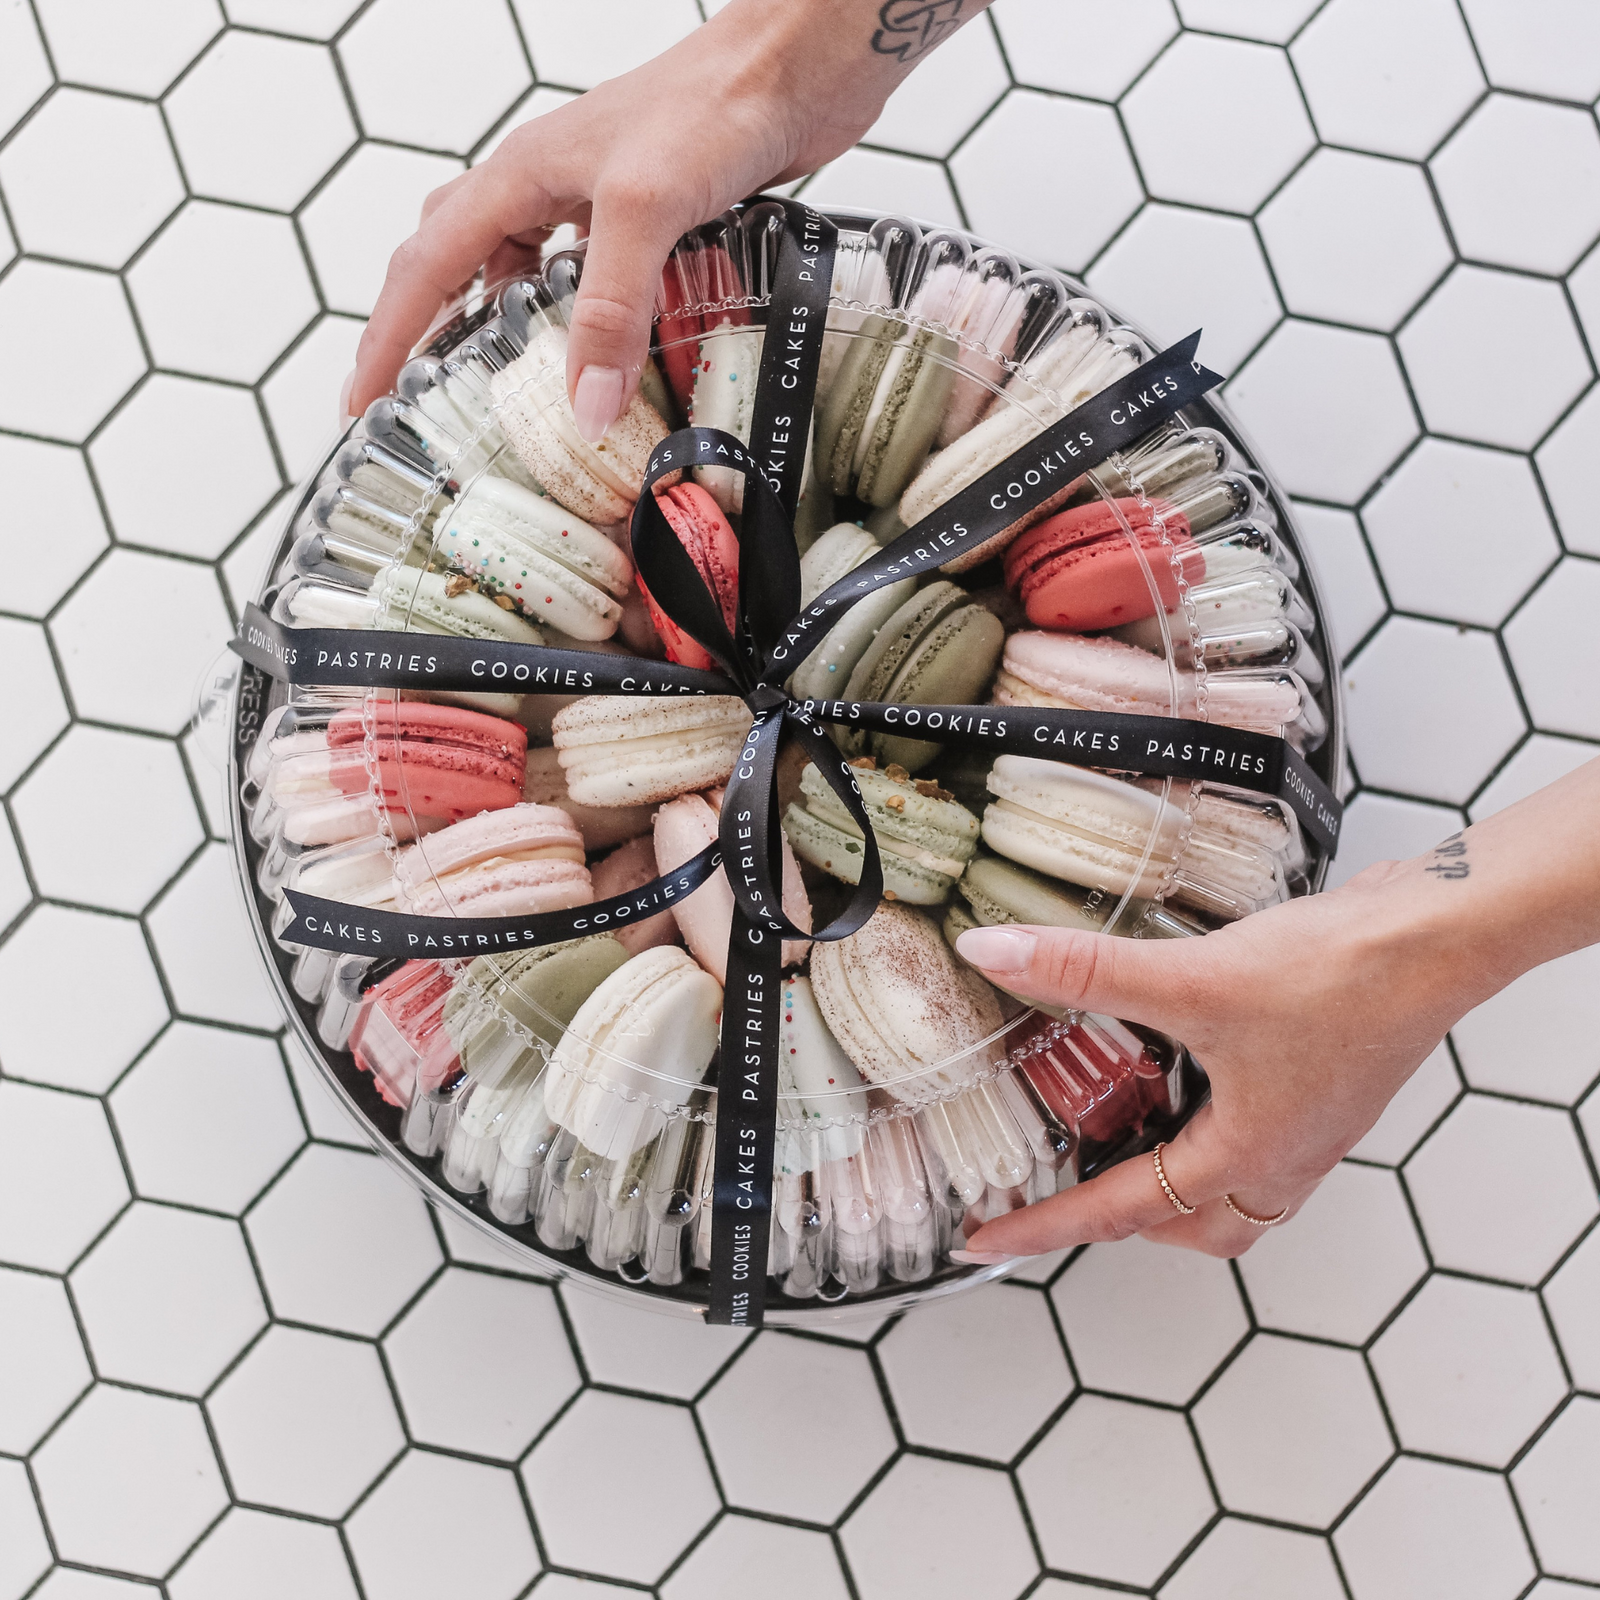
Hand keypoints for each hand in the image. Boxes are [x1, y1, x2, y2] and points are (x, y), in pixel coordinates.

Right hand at [347, 0, 958, 437]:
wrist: (794, 69)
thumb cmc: (714, 105)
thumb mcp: (643, 212)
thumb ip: (609, 310)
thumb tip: (582, 405)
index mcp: (519, 177)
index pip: (426, 265)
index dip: (388, 336)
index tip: (361, 396)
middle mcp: (546, 186)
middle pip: (458, 263)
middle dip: (428, 332)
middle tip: (418, 398)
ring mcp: (594, 201)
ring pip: (523, 273)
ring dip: (508, 331)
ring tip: (504, 397)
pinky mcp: (645, 218)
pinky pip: (587, 280)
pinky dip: (579, 323)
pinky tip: (599, 355)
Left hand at [951, 756, 1599, 1259]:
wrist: (1434, 938)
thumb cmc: (1338, 979)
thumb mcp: (1190, 981)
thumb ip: (1086, 973)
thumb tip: (996, 957)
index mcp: (1244, 1158)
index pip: (1118, 1214)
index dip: (1043, 1226)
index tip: (985, 1241)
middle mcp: (1279, 1157)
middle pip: (1190, 1224)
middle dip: (1119, 1218)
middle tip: (1058, 1190)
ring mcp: (1305, 1123)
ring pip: (1227, 1186)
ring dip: (1167, 1172)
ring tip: (1113, 1130)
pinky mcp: (1318, 1082)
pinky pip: (1250, 1133)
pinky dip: (1203, 1121)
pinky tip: (1179, 1065)